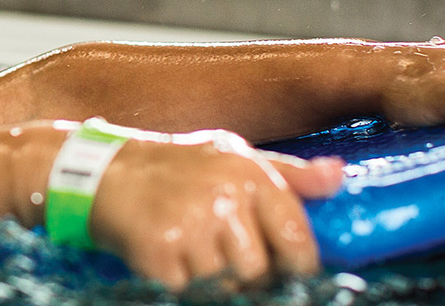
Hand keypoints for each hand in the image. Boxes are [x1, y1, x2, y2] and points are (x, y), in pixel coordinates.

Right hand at [87, 129, 341, 289]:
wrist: (106, 173)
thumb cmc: (178, 167)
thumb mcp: (234, 155)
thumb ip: (289, 173)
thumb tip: (339, 176)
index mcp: (250, 175)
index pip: (297, 241)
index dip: (297, 266)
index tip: (287, 268)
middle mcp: (224, 198)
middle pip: (259, 272)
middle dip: (246, 274)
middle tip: (225, 255)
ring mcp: (190, 226)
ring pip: (224, 284)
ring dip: (211, 277)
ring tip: (193, 249)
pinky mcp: (160, 252)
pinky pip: (188, 289)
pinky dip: (180, 282)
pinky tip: (170, 256)